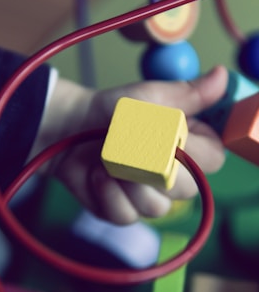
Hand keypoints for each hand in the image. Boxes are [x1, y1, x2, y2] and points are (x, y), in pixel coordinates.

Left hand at [35, 66, 227, 223]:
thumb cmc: (111, 111)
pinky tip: (97, 174)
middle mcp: (173, 176)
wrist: (71, 128)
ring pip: (156, 207)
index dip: (193, 150)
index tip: (168, 133)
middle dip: (153, 166)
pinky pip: (125, 215)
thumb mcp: (148, 97)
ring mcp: (148, 197)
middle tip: (130, 145)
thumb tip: (221, 77)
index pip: (212, 160)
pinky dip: (107, 192)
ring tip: (109, 158)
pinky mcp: (123, 212)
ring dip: (127, 179)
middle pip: (186, 190)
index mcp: (187, 146)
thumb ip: (185, 94)